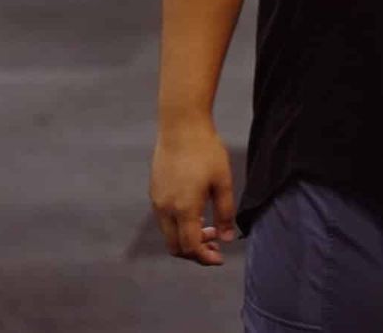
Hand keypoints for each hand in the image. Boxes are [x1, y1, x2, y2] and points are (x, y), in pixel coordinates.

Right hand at [149, 120, 237, 265]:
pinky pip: (165, 218)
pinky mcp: (154, 190)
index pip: (190, 247)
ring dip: (187, 237)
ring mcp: (157, 200)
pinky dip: (179, 224)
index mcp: (184, 209)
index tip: (220, 258)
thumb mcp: (223, 181)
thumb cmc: (206, 151)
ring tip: (209, 228)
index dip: (205, 257)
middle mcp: (165, 208)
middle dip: (195, 252)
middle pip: (175, 246)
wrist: (181, 125)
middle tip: (215, 245)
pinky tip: (196, 212)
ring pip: (169, 233)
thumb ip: (226, 212)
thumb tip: (227, 237)